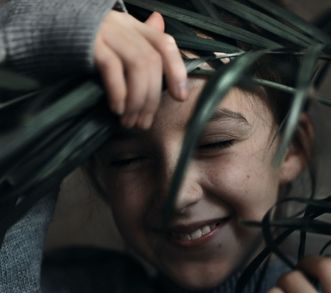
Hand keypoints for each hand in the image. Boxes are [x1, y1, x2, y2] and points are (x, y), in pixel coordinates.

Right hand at [94, 10, 187, 128]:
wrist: (44, 34)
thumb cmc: (84, 48)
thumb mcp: (115, 46)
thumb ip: (139, 46)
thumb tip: (161, 29)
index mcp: (133, 27)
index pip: (164, 44)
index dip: (177, 70)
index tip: (180, 96)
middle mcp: (122, 25)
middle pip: (151, 62)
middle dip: (152, 99)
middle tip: (144, 124)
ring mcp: (106, 32)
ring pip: (137, 66)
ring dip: (137, 101)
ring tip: (130, 122)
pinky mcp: (88, 44)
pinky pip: (112, 68)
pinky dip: (119, 92)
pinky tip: (117, 109)